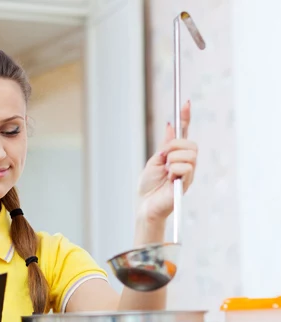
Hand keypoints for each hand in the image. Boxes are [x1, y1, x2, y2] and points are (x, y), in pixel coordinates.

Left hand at [137, 101, 198, 222]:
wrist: (145, 204)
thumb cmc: (148, 186)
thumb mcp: (154, 160)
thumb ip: (165, 145)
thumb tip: (169, 125)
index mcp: (177, 156)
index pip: (184, 134)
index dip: (185, 118)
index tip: (185, 102)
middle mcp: (186, 163)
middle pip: (191, 143)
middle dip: (174, 146)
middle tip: (163, 157)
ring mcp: (188, 173)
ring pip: (189, 154)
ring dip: (172, 159)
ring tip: (165, 170)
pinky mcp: (187, 183)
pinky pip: (186, 167)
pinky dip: (174, 169)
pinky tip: (169, 178)